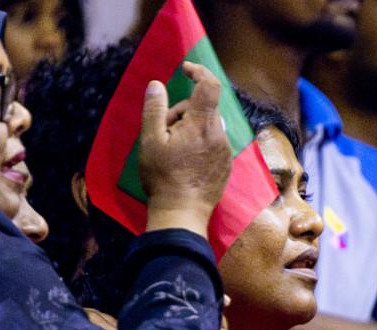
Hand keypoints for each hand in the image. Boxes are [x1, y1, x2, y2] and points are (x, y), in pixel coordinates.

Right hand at [139, 62, 232, 235]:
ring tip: (172, 149)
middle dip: (182, 111)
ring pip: (208, 125)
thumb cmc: (163, 177)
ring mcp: (225, 151)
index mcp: (201, 125)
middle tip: (164, 130)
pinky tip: (183, 160)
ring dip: (190, 127)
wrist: (182, 213)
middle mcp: (219, 135)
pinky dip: (198, 142)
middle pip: (204, 107)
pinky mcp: (226, 165)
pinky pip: (213, 142)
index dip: (199, 71)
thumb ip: (154, 109)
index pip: (210, 85)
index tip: (186, 69)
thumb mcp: (150, 140)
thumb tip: (157, 85)